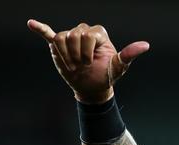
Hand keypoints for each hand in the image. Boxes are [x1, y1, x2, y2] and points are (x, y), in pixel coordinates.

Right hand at [27, 19, 149, 103]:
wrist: (92, 87)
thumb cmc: (106, 76)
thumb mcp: (118, 67)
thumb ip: (128, 55)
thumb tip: (146, 45)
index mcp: (98, 34)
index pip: (86, 35)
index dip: (86, 52)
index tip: (90, 63)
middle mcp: (84, 32)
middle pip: (72, 36)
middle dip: (76, 55)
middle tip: (81, 66)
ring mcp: (70, 38)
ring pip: (60, 39)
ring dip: (65, 56)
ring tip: (73, 66)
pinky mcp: (58, 46)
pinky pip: (49, 34)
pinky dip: (40, 29)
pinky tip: (31, 24)